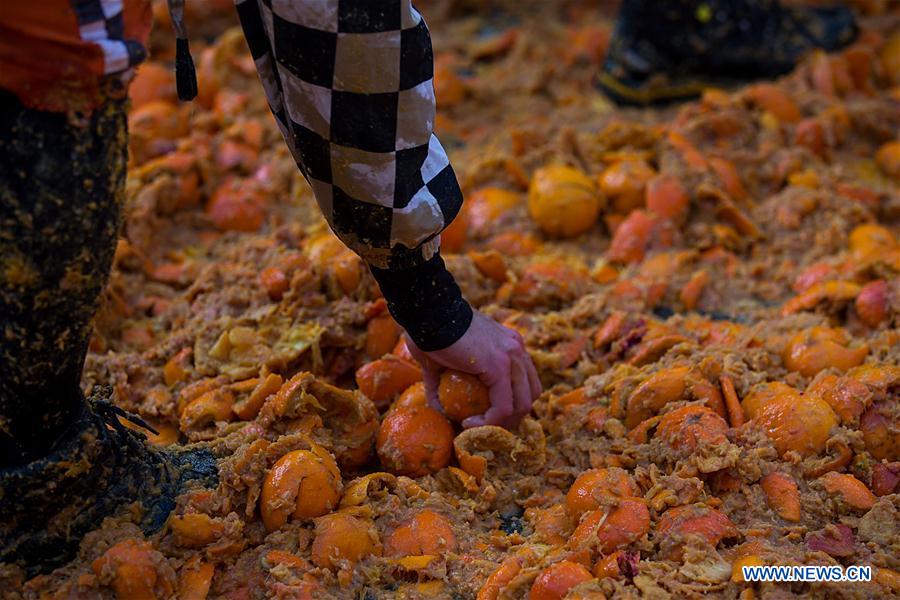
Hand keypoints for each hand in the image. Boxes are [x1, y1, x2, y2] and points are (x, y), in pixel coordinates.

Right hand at [406, 311, 541, 428]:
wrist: (427, 313)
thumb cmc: (428, 332)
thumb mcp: (441, 363)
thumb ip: (444, 386)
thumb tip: (440, 411)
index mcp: (509, 345)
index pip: (524, 381)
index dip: (510, 404)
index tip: (484, 416)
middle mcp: (517, 348)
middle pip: (530, 394)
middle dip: (510, 417)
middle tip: (484, 426)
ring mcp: (511, 356)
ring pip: (522, 404)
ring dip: (500, 424)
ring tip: (475, 428)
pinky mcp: (499, 366)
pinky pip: (503, 406)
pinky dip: (488, 422)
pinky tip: (468, 423)